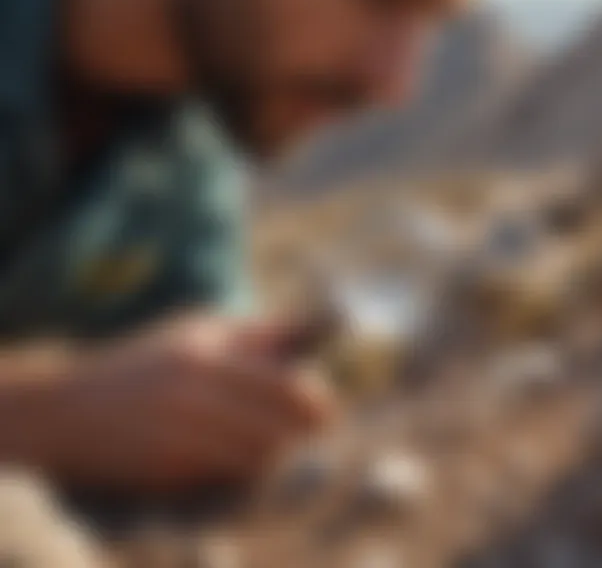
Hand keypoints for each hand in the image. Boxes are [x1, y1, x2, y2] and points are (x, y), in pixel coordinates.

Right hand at [0, 314, 336, 494]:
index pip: (281, 387)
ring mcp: (176, 437)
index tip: (328, 412)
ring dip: (275, 453)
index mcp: (205, 355)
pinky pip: (224, 474)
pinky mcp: (165, 470)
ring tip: (281, 444)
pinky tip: (243, 456)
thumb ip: (254, 334)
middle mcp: (192, 395)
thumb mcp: (196, 331)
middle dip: (302, 433)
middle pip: (274, 426)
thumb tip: (309, 334)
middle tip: (315, 433)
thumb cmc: (146, 362)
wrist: (68, 408)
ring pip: (254, 456)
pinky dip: (242, 467)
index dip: (315, 404)